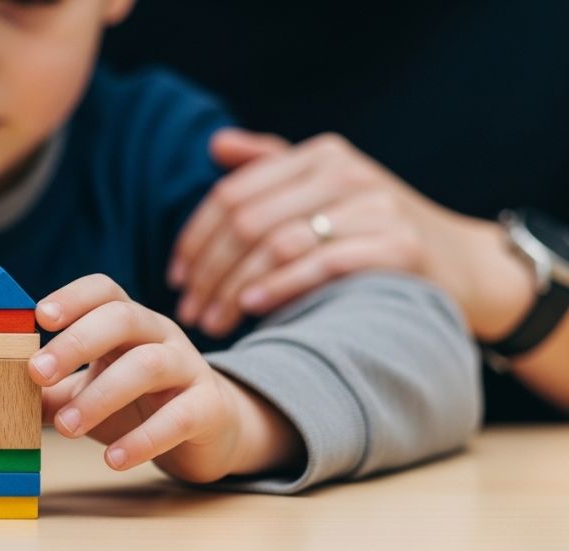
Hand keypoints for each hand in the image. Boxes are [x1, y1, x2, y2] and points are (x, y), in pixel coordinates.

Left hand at [24, 274, 300, 482]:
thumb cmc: (138, 402)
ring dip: (101, 396)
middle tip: (35, 373)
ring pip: (148, 365)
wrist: (209, 430)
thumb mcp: (87, 393)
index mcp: (127, 322)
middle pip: (122, 318)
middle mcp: (159, 334)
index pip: (104, 292)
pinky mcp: (209, 407)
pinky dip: (144, 438)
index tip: (38, 315)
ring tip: (66, 428)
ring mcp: (188, 367)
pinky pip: (179, 416)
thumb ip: (46, 393)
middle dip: (76, 342)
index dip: (72, 297)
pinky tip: (113, 458)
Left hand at [170, 129, 455, 337]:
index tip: (176, 276)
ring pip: (277, 244)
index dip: (196, 237)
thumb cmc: (375, 230)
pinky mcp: (397, 244)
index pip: (233, 194)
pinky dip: (279, 287)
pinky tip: (251, 307)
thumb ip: (272, 166)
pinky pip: (320, 264)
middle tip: (188, 310)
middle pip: (248, 221)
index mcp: (319, 156)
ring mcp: (373, 206)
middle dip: (209, 270)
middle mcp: (344, 172)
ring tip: (212, 319)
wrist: (461, 265)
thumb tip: (216, 145)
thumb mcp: (326, 189)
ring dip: (234, 287)